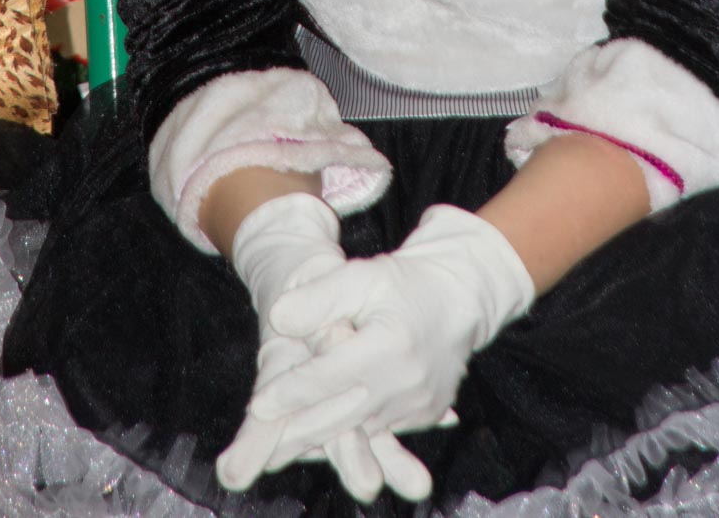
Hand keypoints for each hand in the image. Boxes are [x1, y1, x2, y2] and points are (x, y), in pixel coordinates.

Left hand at [251, 204, 534, 453]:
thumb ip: (319, 297)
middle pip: (341, 414)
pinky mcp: (423, 415)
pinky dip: (349, 435)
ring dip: (320, 438)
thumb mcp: (362, 276)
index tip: (258, 404)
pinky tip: (319, 436)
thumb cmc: (405, 282)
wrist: (460, 297)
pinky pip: (378, 430)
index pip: (330, 375)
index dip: (292, 391)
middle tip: (260, 437)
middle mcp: (408, 381)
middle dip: (297, 430)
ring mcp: (419, 404)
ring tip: (281, 443)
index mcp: (392, 343)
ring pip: (358, 429)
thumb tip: (277, 318)